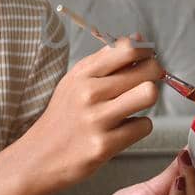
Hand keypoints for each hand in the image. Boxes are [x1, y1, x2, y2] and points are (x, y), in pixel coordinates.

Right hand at [17, 36, 163, 191]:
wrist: (39, 156)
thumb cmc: (63, 117)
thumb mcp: (75, 81)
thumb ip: (106, 59)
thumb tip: (138, 39)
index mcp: (83, 73)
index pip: (127, 49)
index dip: (146, 52)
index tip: (148, 58)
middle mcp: (89, 93)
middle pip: (146, 70)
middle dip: (155, 74)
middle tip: (148, 82)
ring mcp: (97, 119)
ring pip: (148, 94)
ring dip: (148, 99)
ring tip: (136, 105)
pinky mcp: (104, 145)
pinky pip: (143, 126)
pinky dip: (139, 127)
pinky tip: (124, 129)